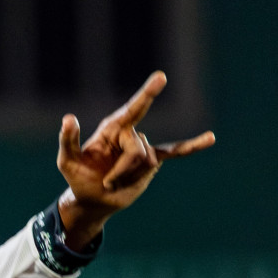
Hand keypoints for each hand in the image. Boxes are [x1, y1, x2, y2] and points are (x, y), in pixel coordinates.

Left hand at [56, 71, 214, 248]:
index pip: (133, 108)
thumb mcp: (67, 161)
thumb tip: (68, 118)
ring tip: (115, 182)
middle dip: (121, 171)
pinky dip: (193, 146)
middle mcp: (131, 134)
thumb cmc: (78, 178)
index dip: (147, 93)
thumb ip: (68, 140)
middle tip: (106, 182)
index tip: (161, 77)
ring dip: (129, 178)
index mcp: (113, 128)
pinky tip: (210, 139)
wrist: (93, 200)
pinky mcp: (152, 162)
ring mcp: (143, 147)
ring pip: (147, 162)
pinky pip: (175, 151)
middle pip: (137, 151)